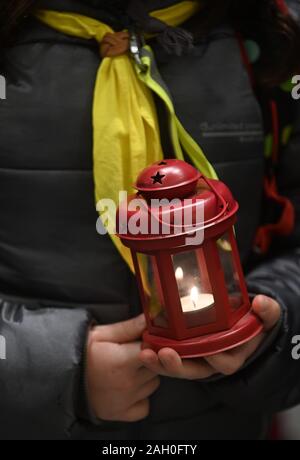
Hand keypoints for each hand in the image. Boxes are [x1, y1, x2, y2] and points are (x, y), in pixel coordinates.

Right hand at [86, 314, 159, 421]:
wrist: (57, 377)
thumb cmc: (79, 353)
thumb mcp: (101, 334)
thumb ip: (129, 327)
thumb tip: (150, 318)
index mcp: (122, 361)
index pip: (155, 350)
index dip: (153, 343)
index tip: (145, 340)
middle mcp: (127, 383)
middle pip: (156, 367)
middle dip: (149, 358)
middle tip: (133, 353)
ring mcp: (125, 401)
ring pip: (153, 384)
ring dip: (146, 377)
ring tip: (127, 369)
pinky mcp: (120, 414)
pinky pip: (145, 406)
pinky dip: (141, 398)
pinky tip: (128, 387)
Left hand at [140, 295, 280, 379]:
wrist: (241, 323)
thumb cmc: (252, 322)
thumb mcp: (264, 317)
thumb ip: (267, 312)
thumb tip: (262, 303)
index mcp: (232, 355)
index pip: (224, 363)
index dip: (215, 359)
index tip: (207, 351)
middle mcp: (212, 361)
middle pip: (194, 370)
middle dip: (178, 365)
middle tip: (164, 355)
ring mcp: (196, 357)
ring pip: (178, 366)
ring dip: (160, 362)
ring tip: (146, 353)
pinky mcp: (183, 350)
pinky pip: (168, 356)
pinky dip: (155, 352)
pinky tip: (143, 344)